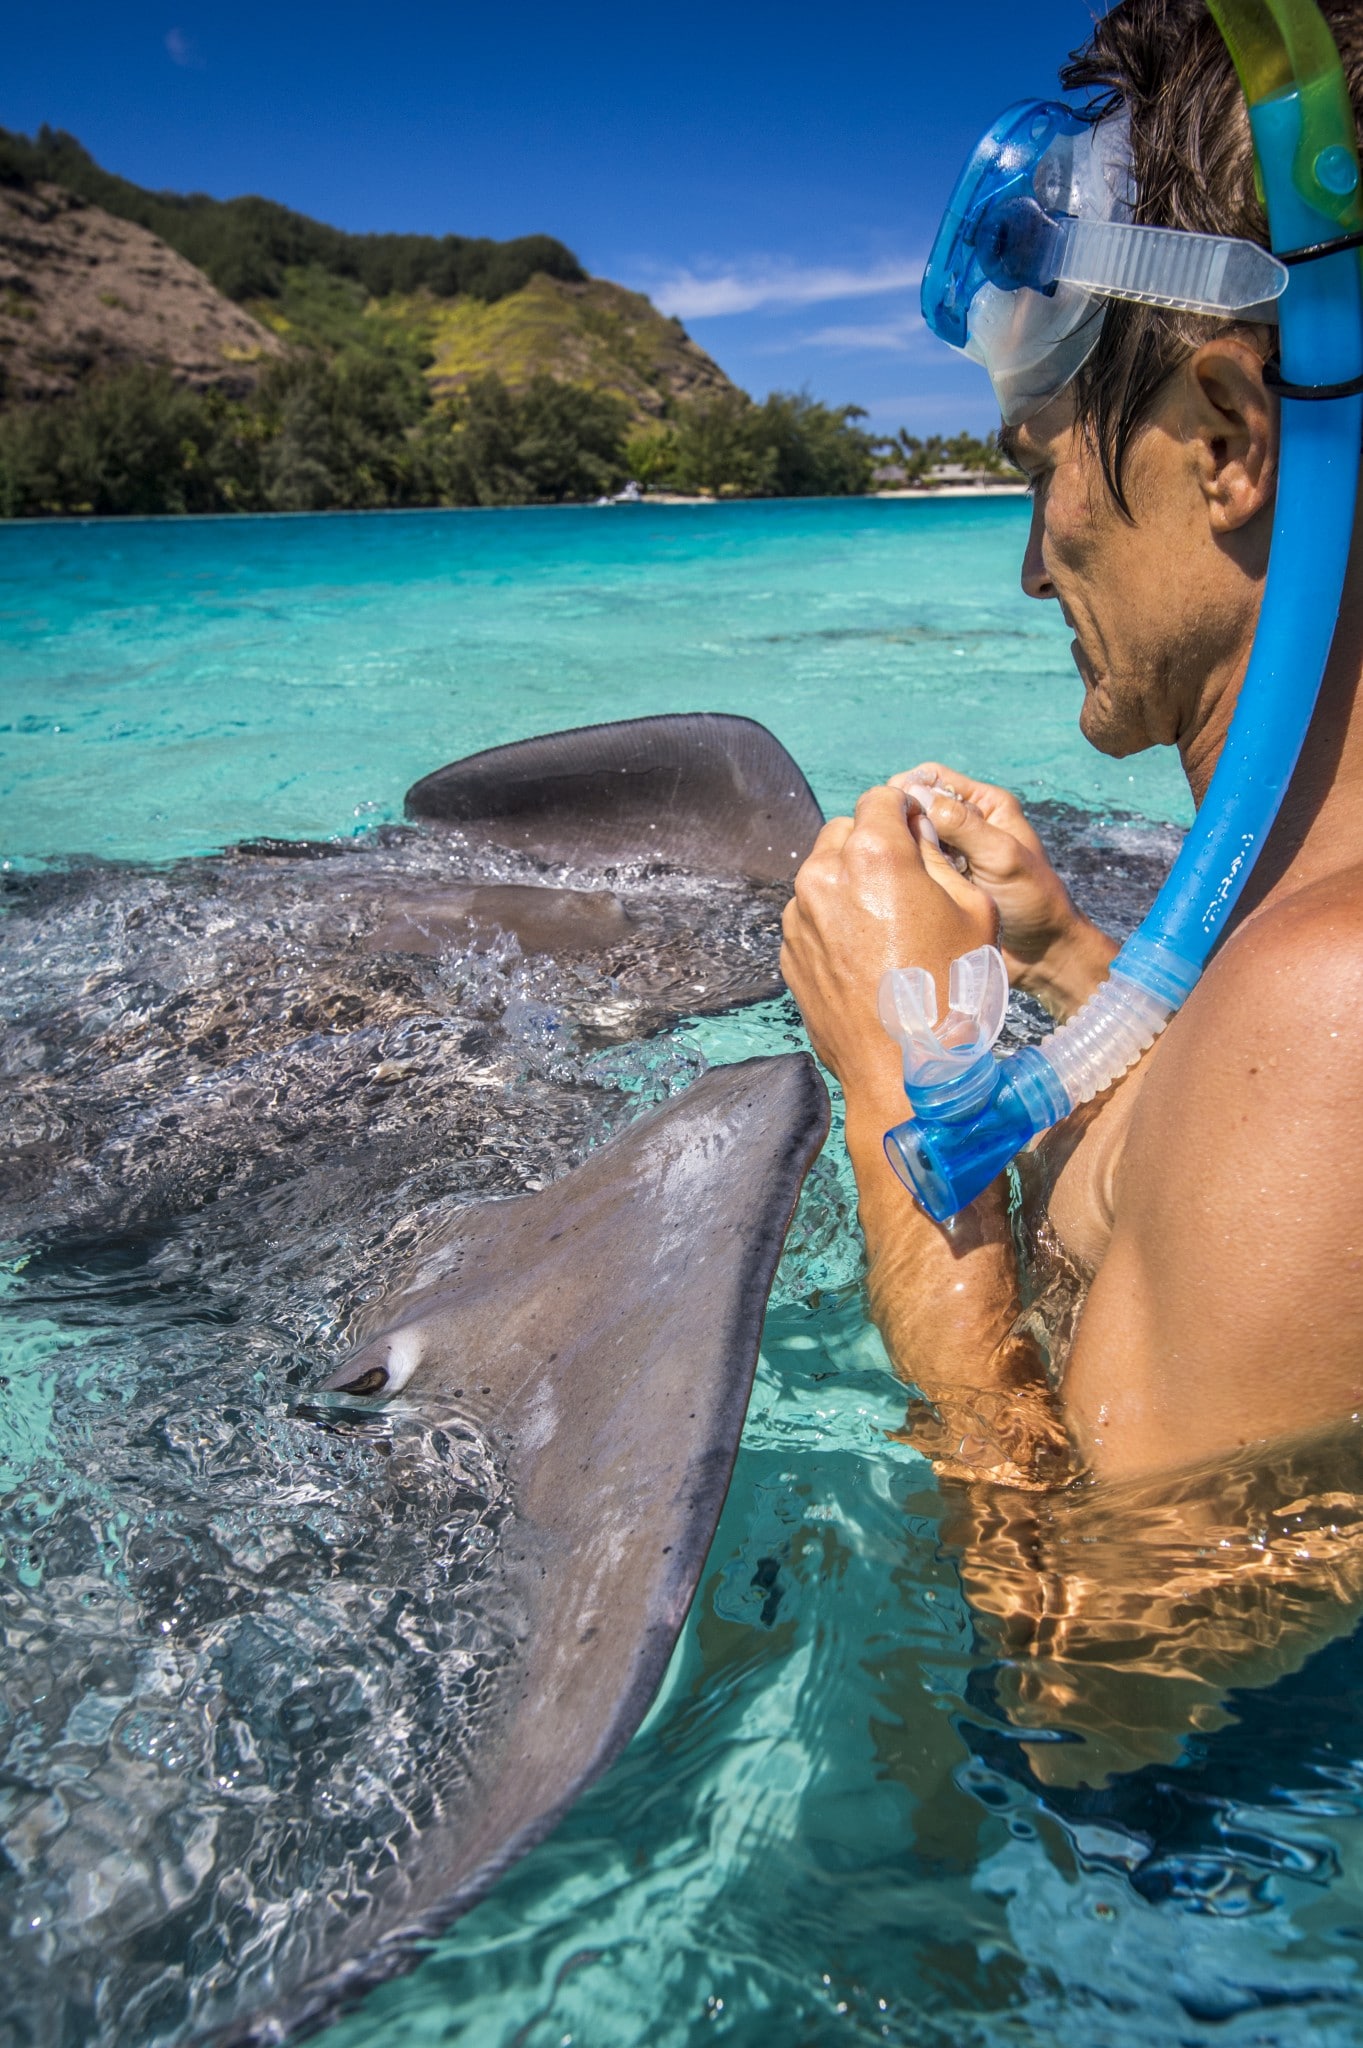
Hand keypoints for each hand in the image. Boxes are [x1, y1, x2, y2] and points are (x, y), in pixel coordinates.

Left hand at [780, 784, 996, 1103]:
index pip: (881, 797)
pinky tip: (866, 956)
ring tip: (886, 928)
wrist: (904, 1070)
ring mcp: (800, 916)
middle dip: (873, 845)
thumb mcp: (973, 909)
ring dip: (850, 883)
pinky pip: (812, 915)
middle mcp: (824, 876)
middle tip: (905, 885)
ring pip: (824, 873)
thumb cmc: (951, 990)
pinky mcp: (790, 950)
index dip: (904, 812)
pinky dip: (833, 921)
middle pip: (846, 831)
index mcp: (873, 855)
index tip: (917, 835)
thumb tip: (917, 831)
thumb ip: (940, 855)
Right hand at [890, 764, 1115, 1019]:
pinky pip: (912, 867)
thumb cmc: (1033, 902)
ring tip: (892, 869)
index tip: (894, 814)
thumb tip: (916, 797)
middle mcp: (965, 824)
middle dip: (899, 822)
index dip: (908, 789)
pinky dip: (902, 872)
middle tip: (890, 847)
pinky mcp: (941, 881)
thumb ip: (963, 825)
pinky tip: (896, 886)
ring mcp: (951, 854)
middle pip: (915, 807)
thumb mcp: (1001, 857)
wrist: (1041, 954)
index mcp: (985, 804)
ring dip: (898, 850)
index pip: (933, 778)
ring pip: (909, 838)